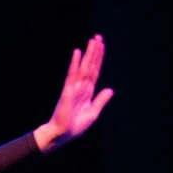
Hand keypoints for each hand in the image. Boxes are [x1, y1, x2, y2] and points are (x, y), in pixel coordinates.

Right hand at [34, 34, 113, 152]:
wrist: (62, 135)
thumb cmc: (74, 127)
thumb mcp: (93, 113)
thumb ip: (101, 101)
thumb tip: (110, 89)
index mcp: (87, 92)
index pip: (95, 71)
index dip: (99, 58)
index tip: (101, 46)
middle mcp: (81, 87)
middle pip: (90, 66)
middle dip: (95, 52)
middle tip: (98, 37)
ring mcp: (74, 88)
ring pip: (84, 67)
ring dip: (88, 53)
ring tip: (93, 40)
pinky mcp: (67, 91)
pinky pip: (72, 75)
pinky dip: (75, 63)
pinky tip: (77, 52)